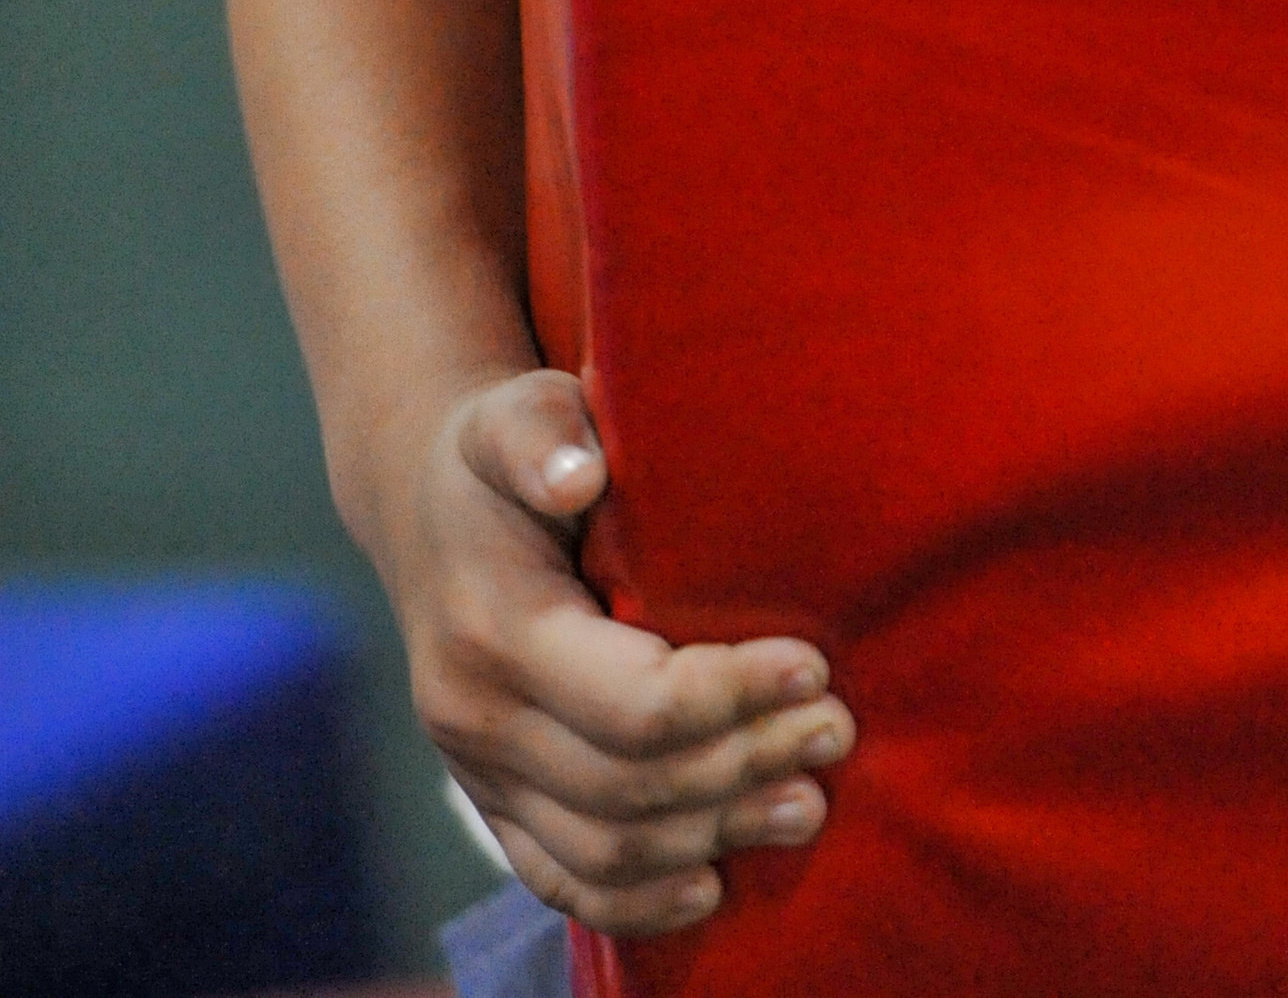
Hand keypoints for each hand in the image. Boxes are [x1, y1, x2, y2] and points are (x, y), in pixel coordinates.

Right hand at [397, 368, 857, 936]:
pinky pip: (561, 880)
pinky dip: (638, 900)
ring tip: (810, 802)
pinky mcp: (490, 803)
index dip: (731, 696)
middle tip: (838, 731)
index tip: (814, 667)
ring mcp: (476, 775)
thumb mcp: (515, 414)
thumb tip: (581, 475)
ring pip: (606, 848)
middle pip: (631, 786)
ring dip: (715, 833)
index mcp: (493, 630)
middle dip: (745, 765)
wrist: (423, 507)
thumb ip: (543, 434)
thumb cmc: (496, 452)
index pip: (632, 704)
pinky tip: (712, 884)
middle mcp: (475, 718)